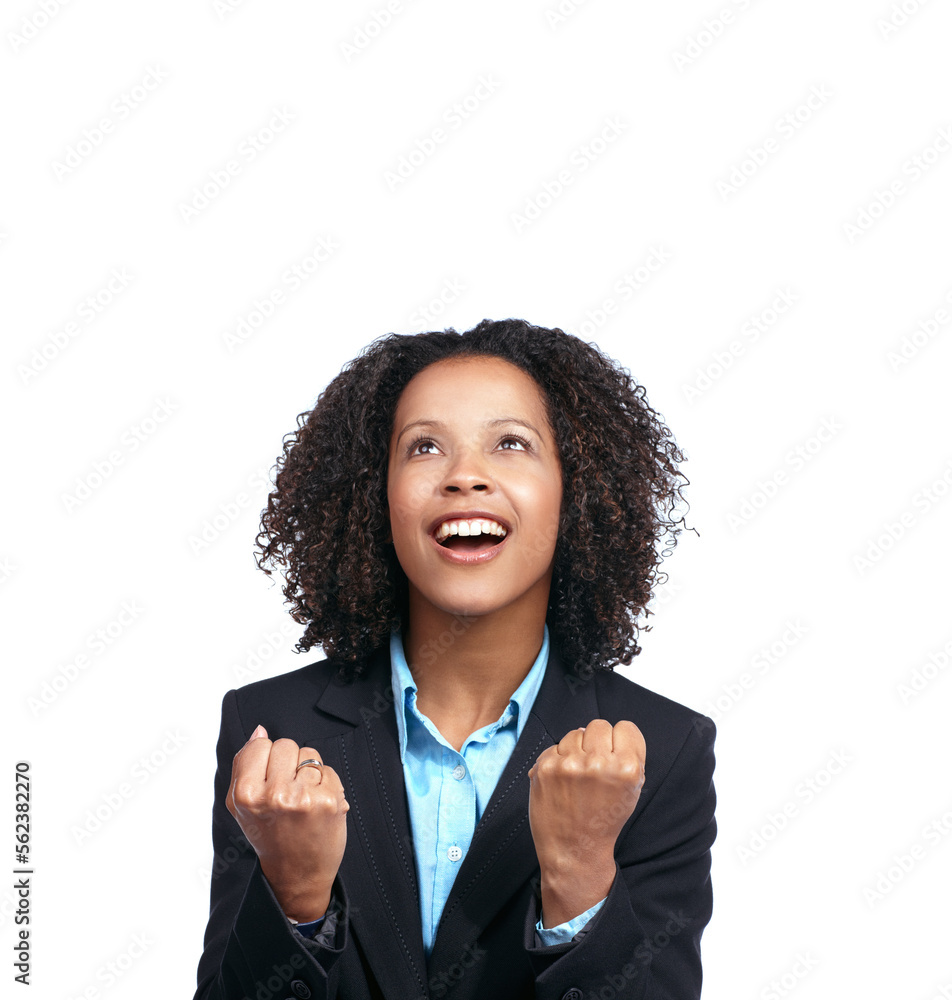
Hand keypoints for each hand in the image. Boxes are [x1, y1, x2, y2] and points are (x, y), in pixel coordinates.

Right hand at [226, 724, 348, 921]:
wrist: (297, 874)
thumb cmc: (269, 834)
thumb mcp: (241, 804)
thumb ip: (245, 764)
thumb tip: (259, 731)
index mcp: (246, 794)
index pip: (261, 744)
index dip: (266, 760)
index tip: (268, 781)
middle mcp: (275, 795)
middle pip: (286, 745)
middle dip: (288, 764)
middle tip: (286, 792)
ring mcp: (304, 797)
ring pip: (309, 754)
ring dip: (307, 772)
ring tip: (301, 799)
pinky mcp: (330, 800)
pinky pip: (328, 769)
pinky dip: (325, 783)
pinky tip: (318, 806)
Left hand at [527, 719, 645, 925]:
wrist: (575, 850)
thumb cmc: (604, 820)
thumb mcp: (632, 790)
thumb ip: (628, 757)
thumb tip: (609, 730)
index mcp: (627, 769)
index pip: (626, 727)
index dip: (620, 741)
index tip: (614, 754)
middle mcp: (599, 764)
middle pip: (599, 725)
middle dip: (597, 742)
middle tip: (594, 766)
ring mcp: (570, 765)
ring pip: (575, 733)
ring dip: (576, 750)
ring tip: (577, 776)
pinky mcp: (546, 768)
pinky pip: (555, 746)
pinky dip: (558, 760)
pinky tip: (562, 781)